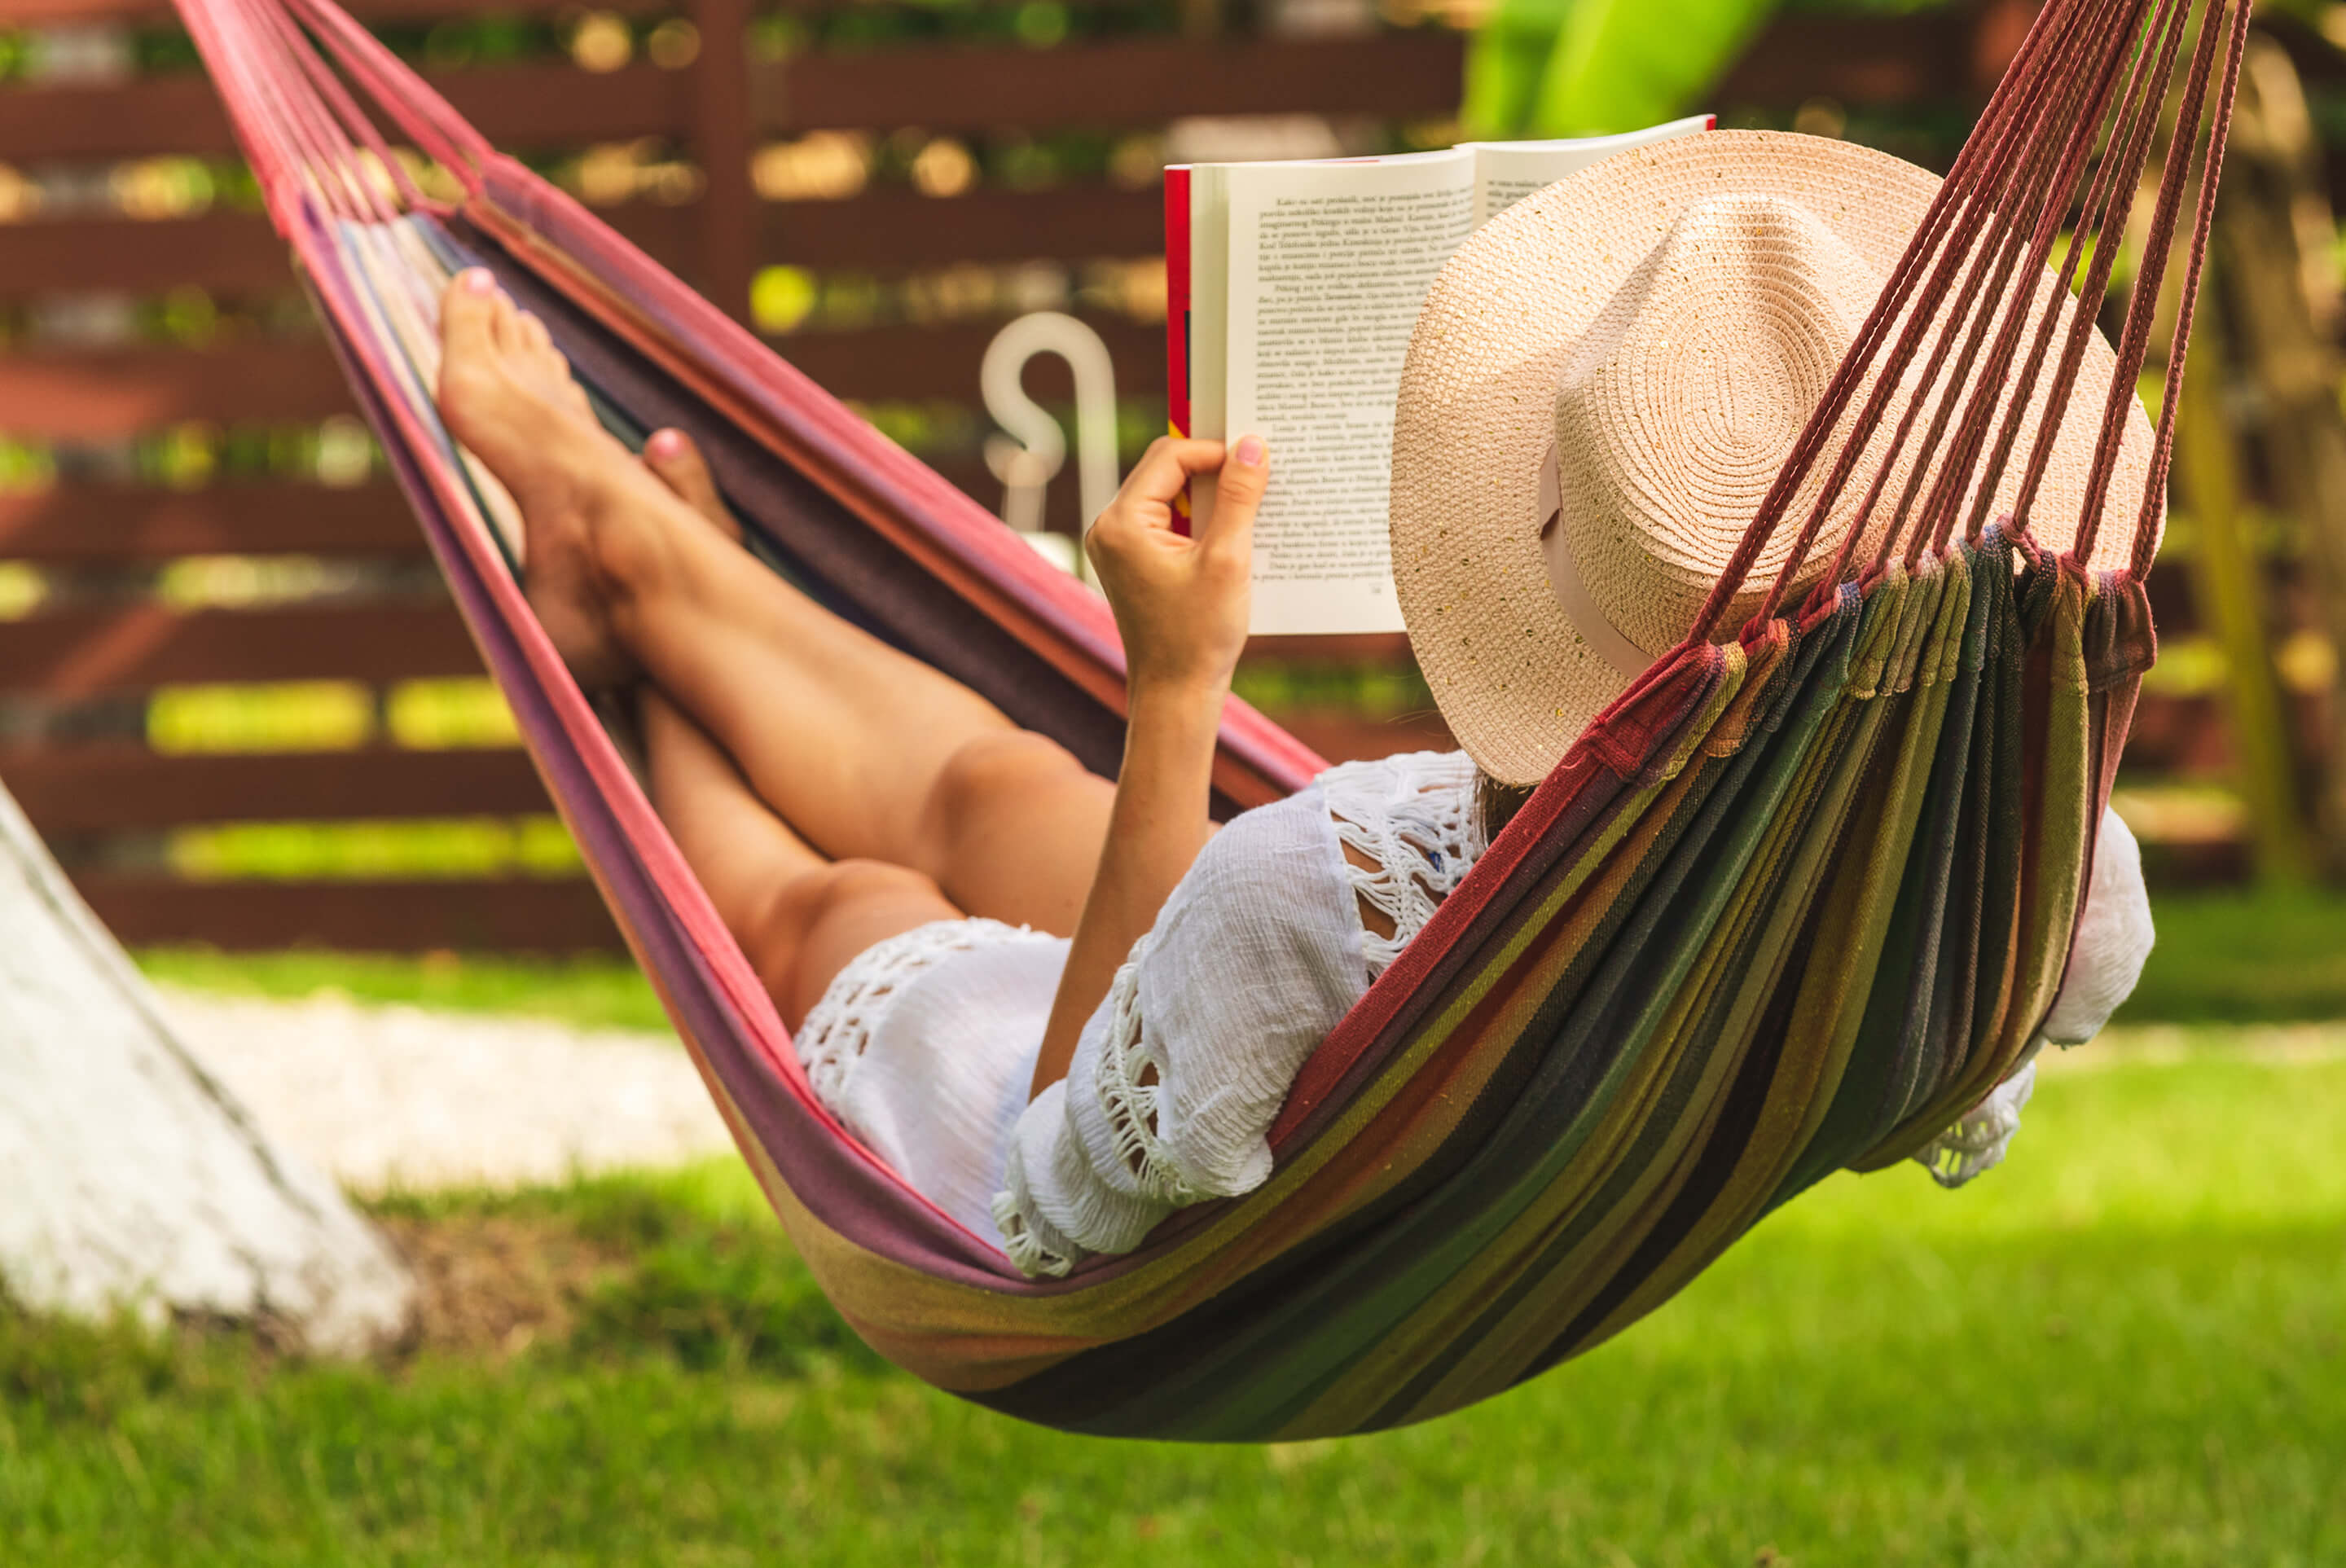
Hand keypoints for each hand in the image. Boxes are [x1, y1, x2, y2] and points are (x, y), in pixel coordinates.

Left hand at [1085, 435, 1266, 692]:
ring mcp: (1119, 546)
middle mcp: (1110, 528)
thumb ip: (1239, 498)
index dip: (1216, 450)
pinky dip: (1200, 520)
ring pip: (1169, 494)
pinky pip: (1168, 521)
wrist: (1176, 695)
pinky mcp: (1134, 562)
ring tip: (1249, 505)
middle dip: (1213, 469)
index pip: (1170, 456)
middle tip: (1257, 473)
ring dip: (1210, 496)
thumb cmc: (1198, 636)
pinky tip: (1232, 533)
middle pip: (1166, 470)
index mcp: (1122, 523)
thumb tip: (1252, 445)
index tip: (1256, 459)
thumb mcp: (1227, 560)